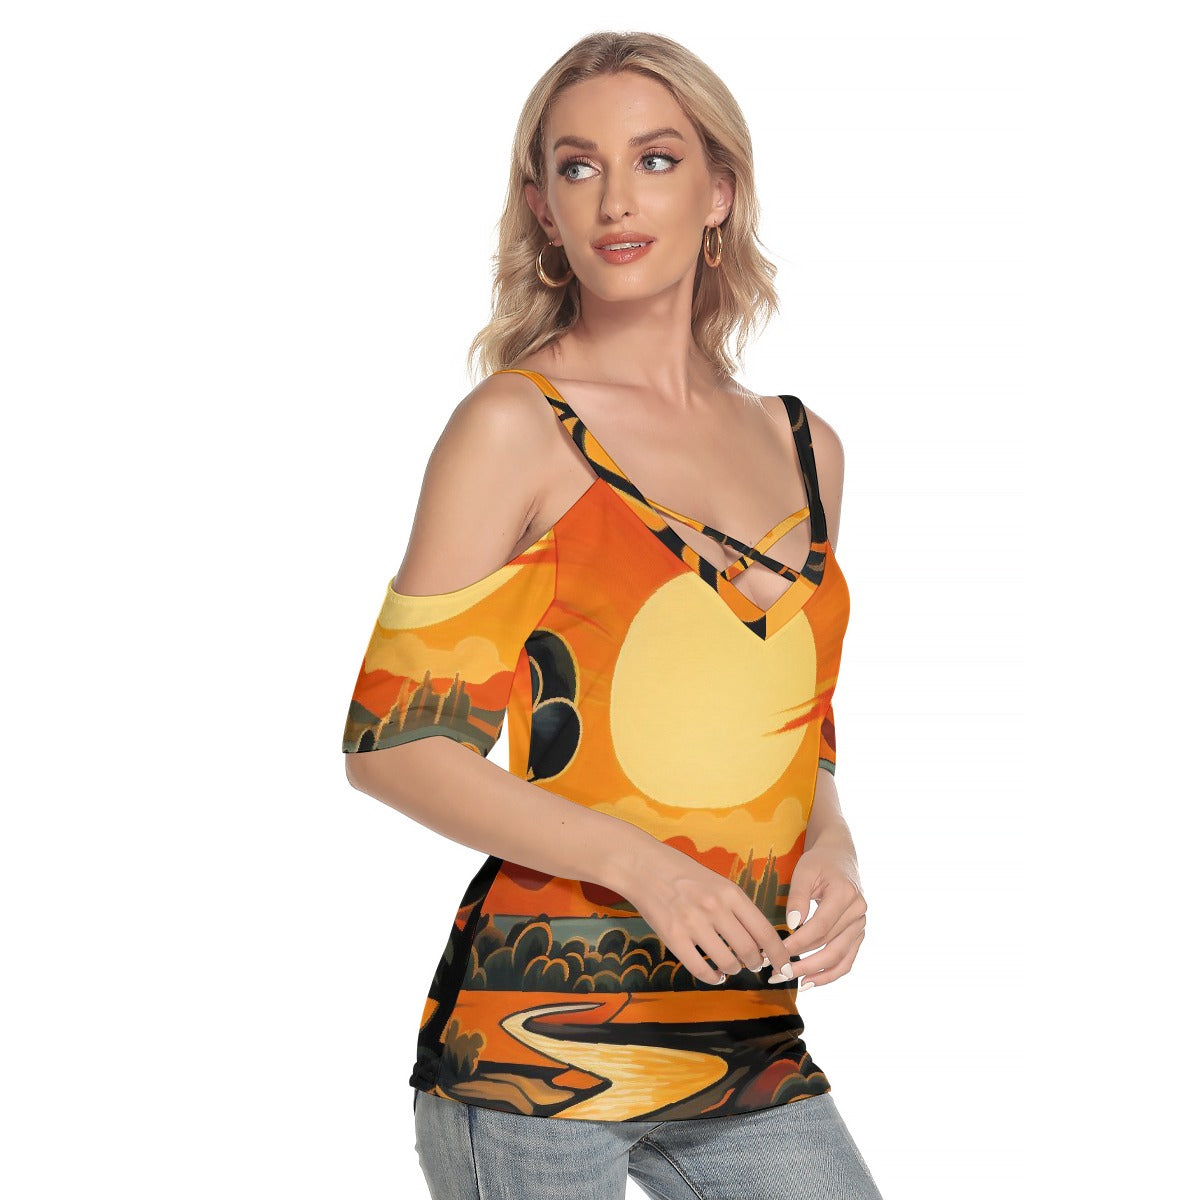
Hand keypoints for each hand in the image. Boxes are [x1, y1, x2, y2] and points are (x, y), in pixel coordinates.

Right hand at [619, 839, 795, 986]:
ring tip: (731, 967)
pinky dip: (712, 977)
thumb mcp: (717, 882)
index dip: (779, 954)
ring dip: (734, 969)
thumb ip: (737, 907)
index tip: (785, 966)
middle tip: (755, 965)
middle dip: (756, 963)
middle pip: (749, 951)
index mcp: (730, 893)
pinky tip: (715, 975)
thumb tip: (757, 938)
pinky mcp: (673, 937)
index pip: (765, 931)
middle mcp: (715, 908)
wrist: (643, 865)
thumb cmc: (683, 873)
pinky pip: (700, 968)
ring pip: (727, 963)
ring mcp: (693, 924)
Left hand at [773, 839, 867, 987]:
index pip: (818, 928)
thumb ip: (798, 896)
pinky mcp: (858, 933)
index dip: (796, 944)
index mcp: (845, 894)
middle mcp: (858, 912)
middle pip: (829, 946)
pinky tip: (810, 982)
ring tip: (790, 981)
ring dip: (815, 974)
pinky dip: (830, 974)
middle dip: (801, 963)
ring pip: (840, 958)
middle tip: (776, 972)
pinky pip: (847, 960)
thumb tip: (792, 924)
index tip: (774, 952)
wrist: (840, 857)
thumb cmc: (819, 862)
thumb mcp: (804, 870)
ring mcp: (861, 924)